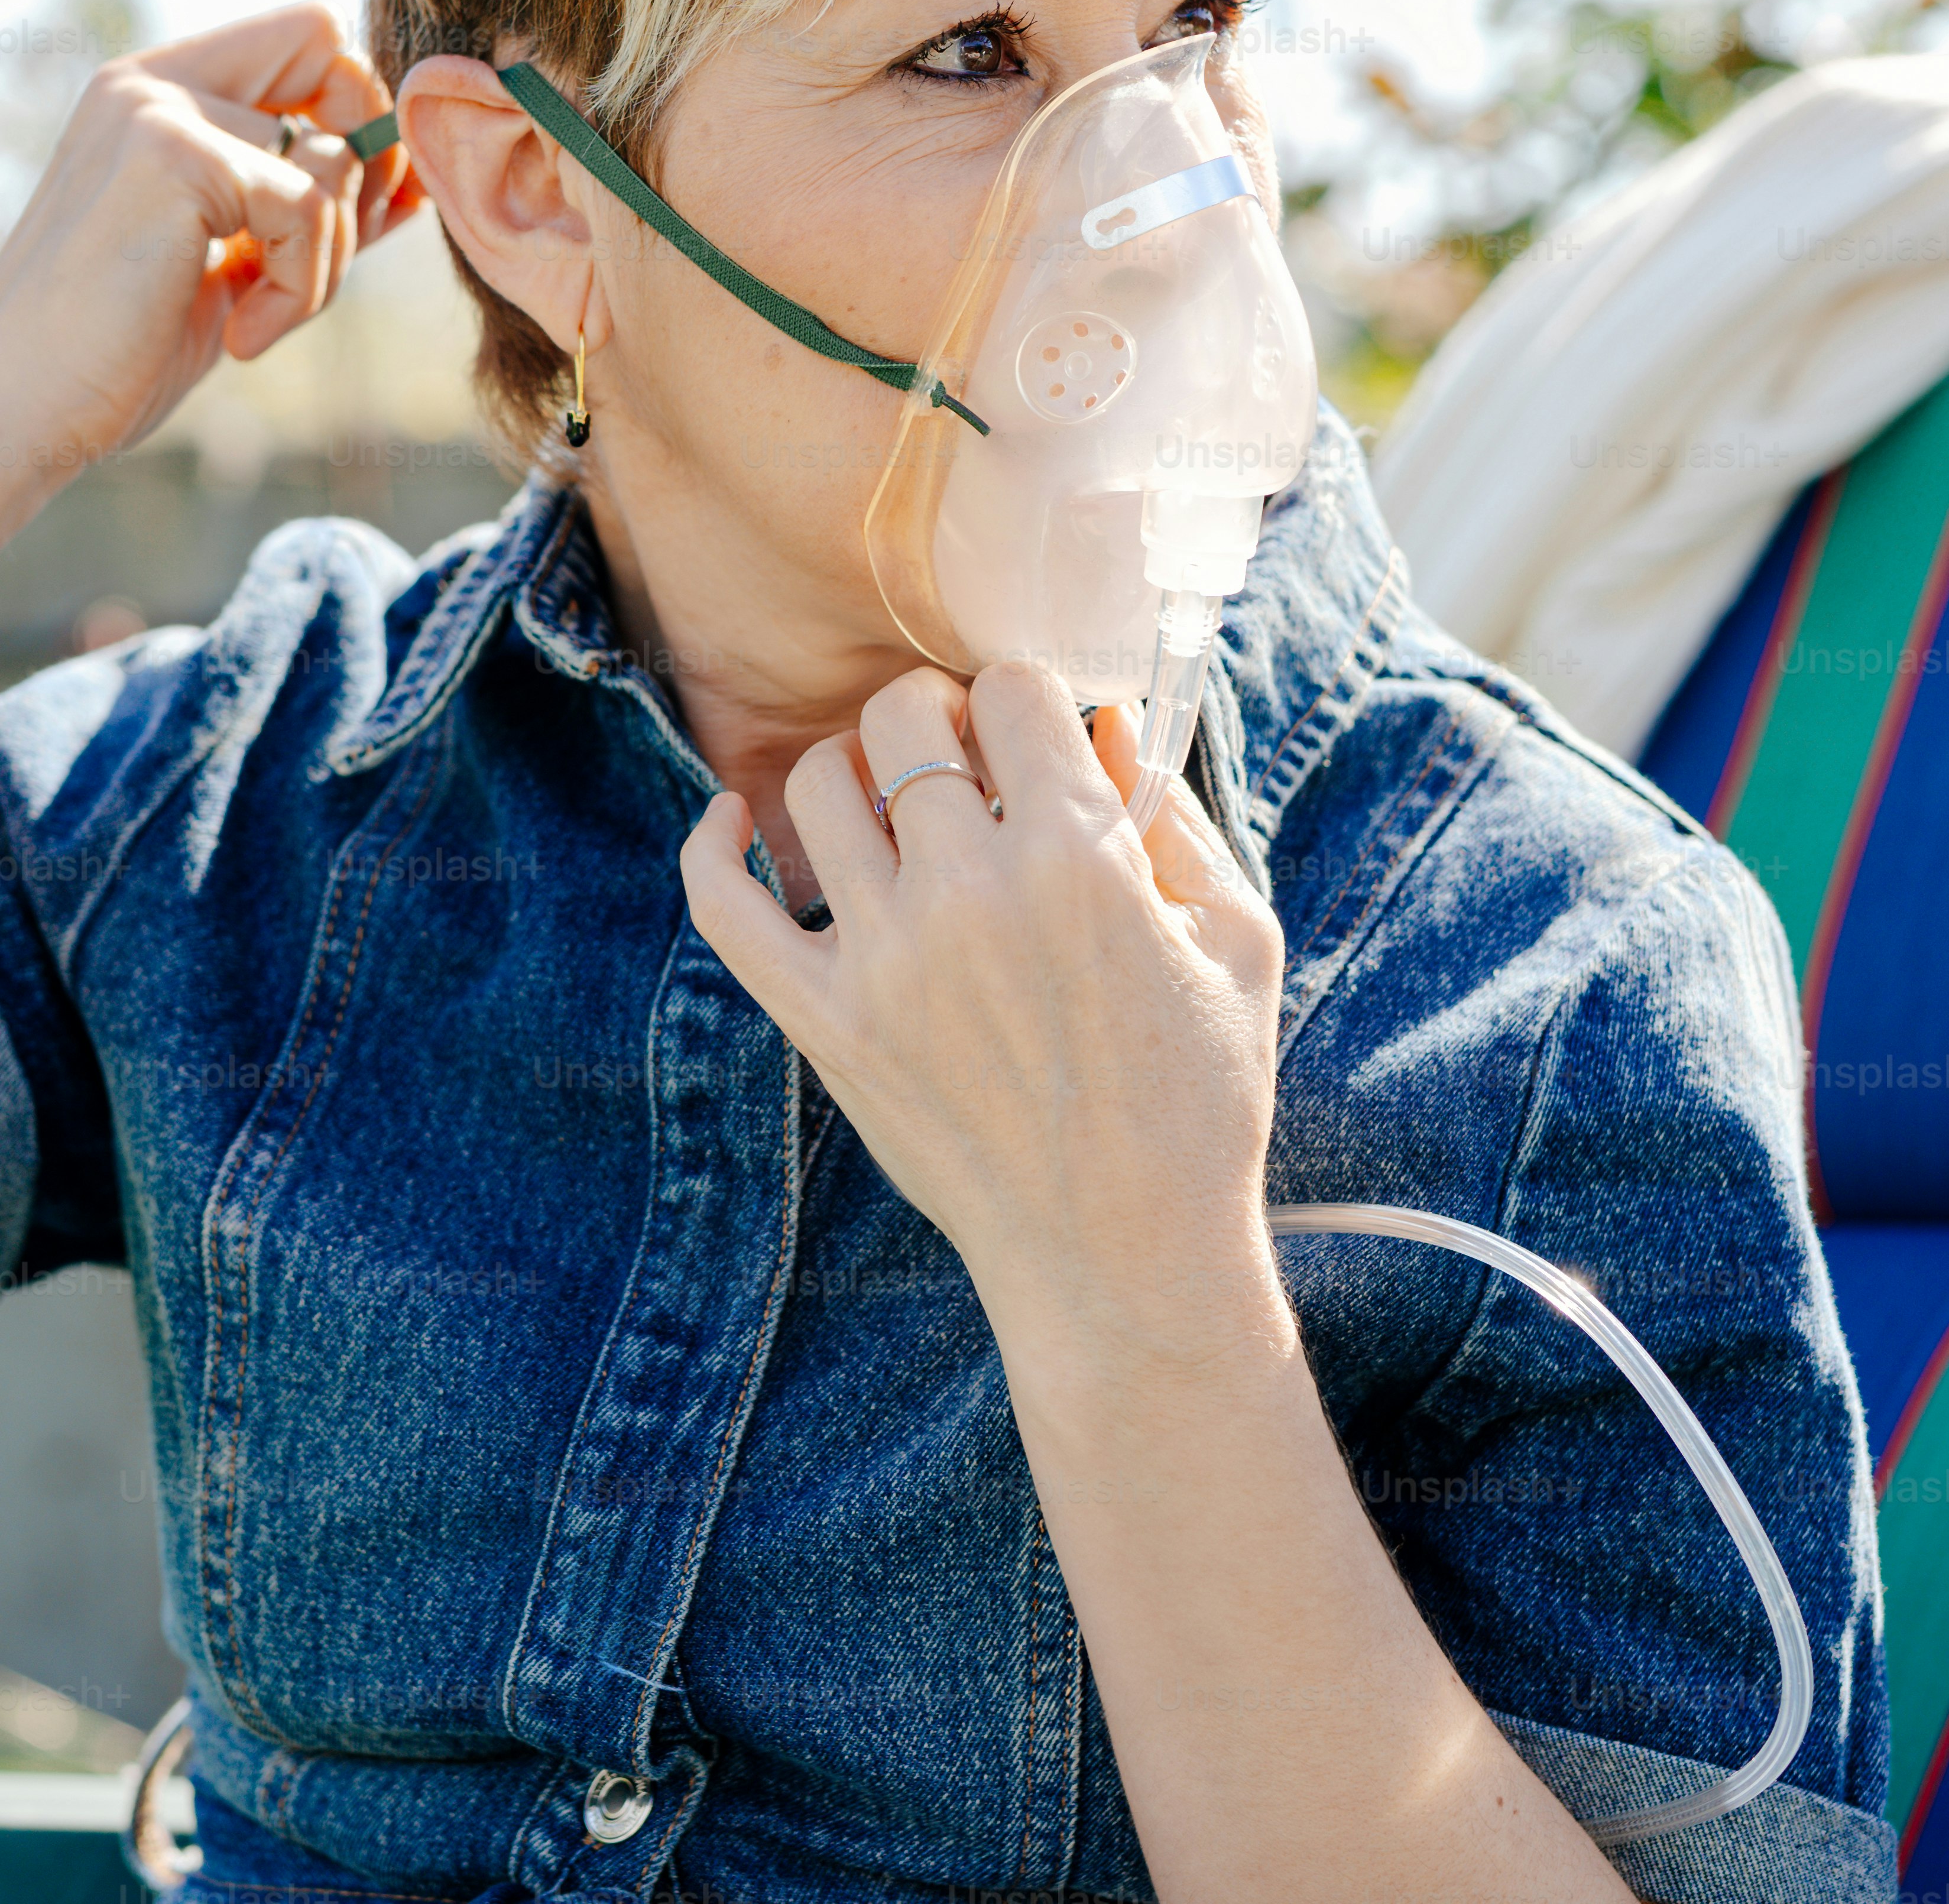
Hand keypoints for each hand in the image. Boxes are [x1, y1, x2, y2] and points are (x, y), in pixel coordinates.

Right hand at [0, 2, 422, 470]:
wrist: (13, 414)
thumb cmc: (112, 353)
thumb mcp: (231, 266)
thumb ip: (304, 211)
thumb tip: (409, 182)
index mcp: (155, 92)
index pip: (308, 37)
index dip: (354, 113)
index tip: (341, 219)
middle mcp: (151, 80)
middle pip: (335, 48)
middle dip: (360, 160)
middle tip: (317, 259)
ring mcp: (156, 110)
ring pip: (333, 154)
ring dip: (324, 263)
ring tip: (253, 320)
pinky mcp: (171, 158)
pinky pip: (308, 210)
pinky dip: (299, 291)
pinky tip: (240, 338)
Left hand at [678, 662, 1288, 1345]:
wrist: (1124, 1257)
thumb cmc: (1199, 1099)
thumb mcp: (1236, 941)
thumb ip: (1174, 817)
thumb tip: (1105, 726)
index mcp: (1078, 857)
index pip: (1012, 691)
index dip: (1024, 701)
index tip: (1028, 739)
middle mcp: (967, 893)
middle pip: (903, 718)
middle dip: (934, 715)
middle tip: (955, 758)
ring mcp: (882, 959)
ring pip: (815, 786)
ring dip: (849, 769)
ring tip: (882, 802)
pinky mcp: (823, 1023)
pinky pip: (724, 905)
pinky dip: (712, 844)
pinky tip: (735, 819)